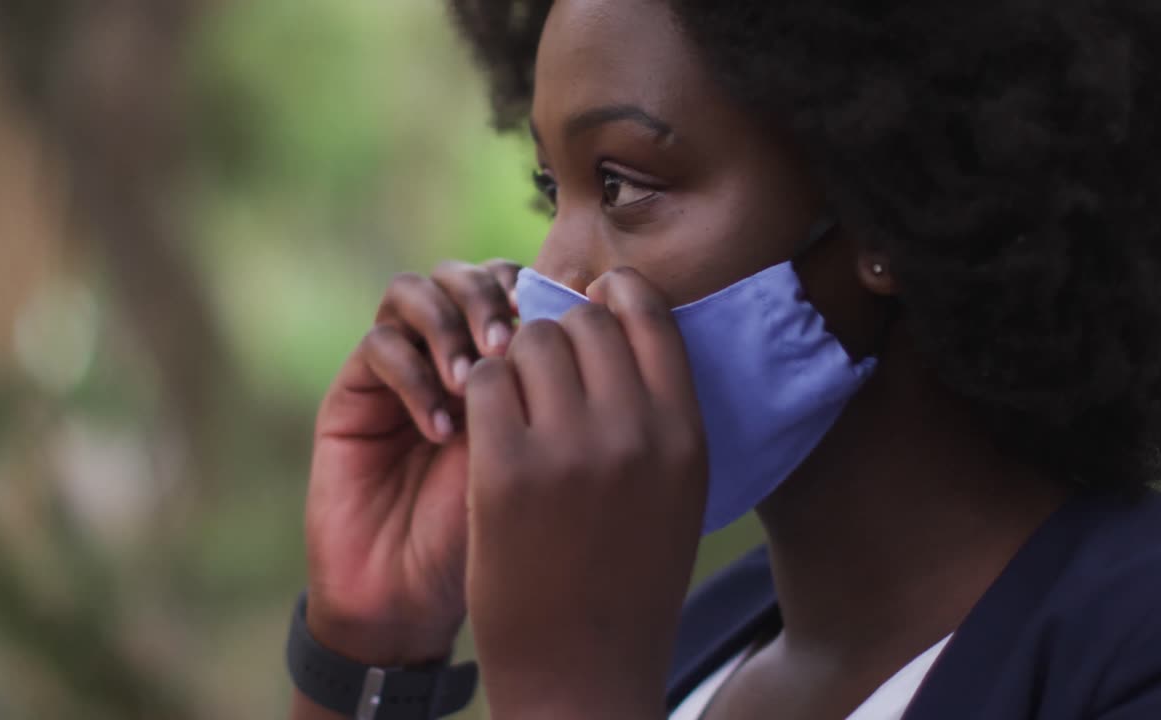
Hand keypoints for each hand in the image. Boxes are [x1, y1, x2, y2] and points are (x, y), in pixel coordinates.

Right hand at [305, 259, 519, 664]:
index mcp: (506, 361)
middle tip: (508, 345)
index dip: (537, 292)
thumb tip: (577, 312)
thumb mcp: (537, 462)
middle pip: (466, 273)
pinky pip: (378, 346)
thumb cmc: (491, 537)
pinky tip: (437, 429)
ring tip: (470, 380)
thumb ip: (550, 391)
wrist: (412, 596)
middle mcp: (450, 353)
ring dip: (446, 324)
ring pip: (413, 291)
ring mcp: (401, 369)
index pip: (519, 283)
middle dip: (489, 297)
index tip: (559, 332)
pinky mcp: (354, 392)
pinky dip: (412, 376)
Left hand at [464, 268, 707, 719]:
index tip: (590, 305)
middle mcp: (634, 431)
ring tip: (511, 406)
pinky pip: (483, 383)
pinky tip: (481, 430)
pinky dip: (477, 393)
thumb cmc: (626, 583)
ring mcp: (569, 449)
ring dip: (512, 364)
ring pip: (527, 344)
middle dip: (554, 335)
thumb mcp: (674, 495)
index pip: (649, 313)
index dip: (612, 295)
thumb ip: (657, 414)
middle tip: (540, 373)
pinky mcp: (505, 470)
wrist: (582, 672)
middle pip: (581, 321)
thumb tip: (619, 321)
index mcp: (684, 434)